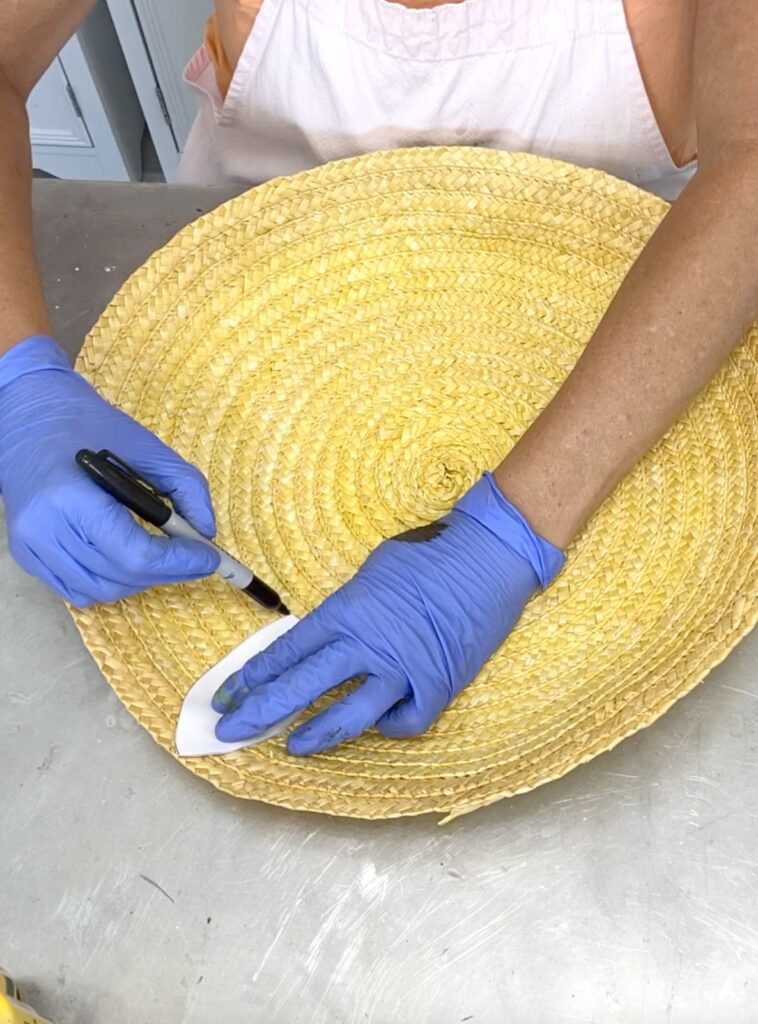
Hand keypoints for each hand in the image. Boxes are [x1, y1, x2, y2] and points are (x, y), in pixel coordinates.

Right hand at [0, 336, 219, 605]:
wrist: (29, 415)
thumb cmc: (88, 425)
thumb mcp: (147, 447)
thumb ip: (185, 487)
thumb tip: (206, 532)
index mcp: (72, 496)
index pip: (135, 554)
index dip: (179, 562)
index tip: (209, 557)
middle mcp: (45, 528)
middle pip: (121, 576)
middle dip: (169, 572)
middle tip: (196, 558)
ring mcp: (31, 544)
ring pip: (100, 590)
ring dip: (142, 581)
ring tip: (165, 559)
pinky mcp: (26, 553)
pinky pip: (76, 590)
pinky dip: (111, 584)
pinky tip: (129, 562)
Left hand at [213, 473, 563, 753]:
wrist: (489, 555)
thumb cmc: (431, 553)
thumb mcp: (373, 572)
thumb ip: (347, 608)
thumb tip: (328, 632)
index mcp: (347, 610)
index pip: (289, 649)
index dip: (256, 674)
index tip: (232, 692)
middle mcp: (368, 644)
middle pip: (303, 685)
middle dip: (261, 710)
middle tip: (230, 730)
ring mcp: (403, 669)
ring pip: (349, 715)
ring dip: (315, 734)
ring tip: (289, 747)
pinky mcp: (438, 685)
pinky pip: (406, 720)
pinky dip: (390, 726)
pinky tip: (378, 726)